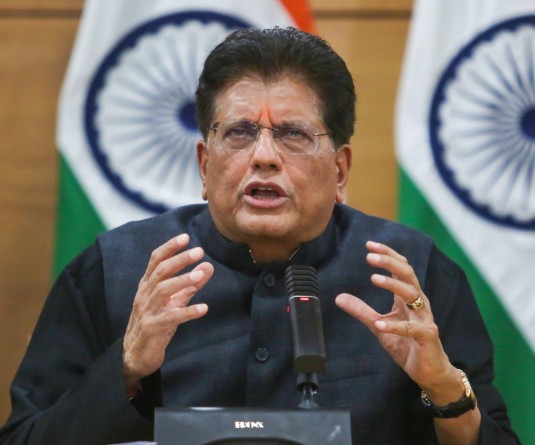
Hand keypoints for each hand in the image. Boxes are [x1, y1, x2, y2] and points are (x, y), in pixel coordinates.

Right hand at [122, 233, 213, 389]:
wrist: (135, 356)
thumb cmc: (156, 323)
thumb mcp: (174, 300)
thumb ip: (191, 284)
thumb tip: (209, 265)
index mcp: (147, 285)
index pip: (156, 260)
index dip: (169, 247)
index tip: (185, 237)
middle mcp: (144, 295)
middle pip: (161, 271)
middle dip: (180, 259)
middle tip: (199, 251)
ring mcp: (147, 311)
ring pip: (163, 290)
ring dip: (183, 281)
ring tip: (202, 275)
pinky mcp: (152, 328)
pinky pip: (171, 317)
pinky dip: (188, 312)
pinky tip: (204, 308)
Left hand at [335, 241, 460, 400]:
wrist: (429, 371)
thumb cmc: (406, 344)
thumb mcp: (378, 325)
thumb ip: (361, 310)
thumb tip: (339, 297)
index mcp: (408, 297)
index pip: (401, 268)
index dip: (387, 255)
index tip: (369, 245)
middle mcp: (418, 303)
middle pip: (407, 274)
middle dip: (389, 262)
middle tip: (369, 256)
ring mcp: (424, 319)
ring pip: (412, 294)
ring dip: (392, 284)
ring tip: (373, 278)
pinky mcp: (426, 337)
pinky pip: (411, 329)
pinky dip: (394, 326)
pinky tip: (380, 325)